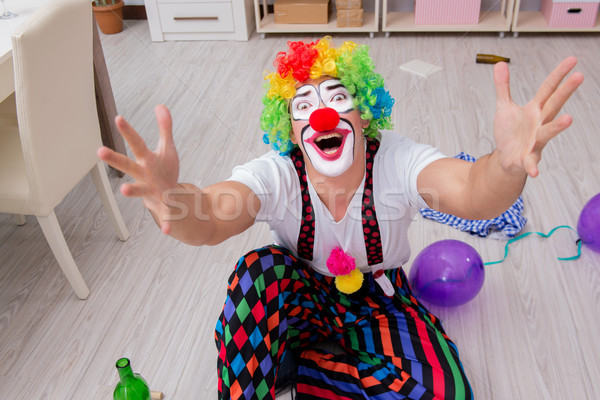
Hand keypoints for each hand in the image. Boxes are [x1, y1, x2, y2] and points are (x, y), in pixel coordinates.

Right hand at [97, 105, 179, 233]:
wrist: (168, 200)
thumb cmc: (165, 171)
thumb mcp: (167, 148)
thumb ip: (164, 128)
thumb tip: (161, 105)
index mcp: (146, 160)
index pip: (137, 143)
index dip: (128, 131)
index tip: (118, 118)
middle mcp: (144, 176)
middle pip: (127, 166)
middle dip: (115, 159)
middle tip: (99, 151)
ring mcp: (151, 192)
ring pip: (139, 190)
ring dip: (132, 190)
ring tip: (124, 190)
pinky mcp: (163, 206)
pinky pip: (164, 215)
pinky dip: (166, 223)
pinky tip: (167, 232)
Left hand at [492, 57, 583, 177]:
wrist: (505, 158)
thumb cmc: (510, 132)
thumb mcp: (504, 106)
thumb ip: (503, 86)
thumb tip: (500, 64)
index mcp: (535, 109)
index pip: (549, 88)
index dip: (559, 74)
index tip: (572, 60)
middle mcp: (539, 123)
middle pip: (554, 105)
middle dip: (566, 91)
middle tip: (579, 76)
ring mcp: (536, 140)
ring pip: (548, 132)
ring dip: (557, 126)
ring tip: (568, 118)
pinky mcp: (527, 158)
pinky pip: (531, 162)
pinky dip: (533, 166)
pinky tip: (535, 172)